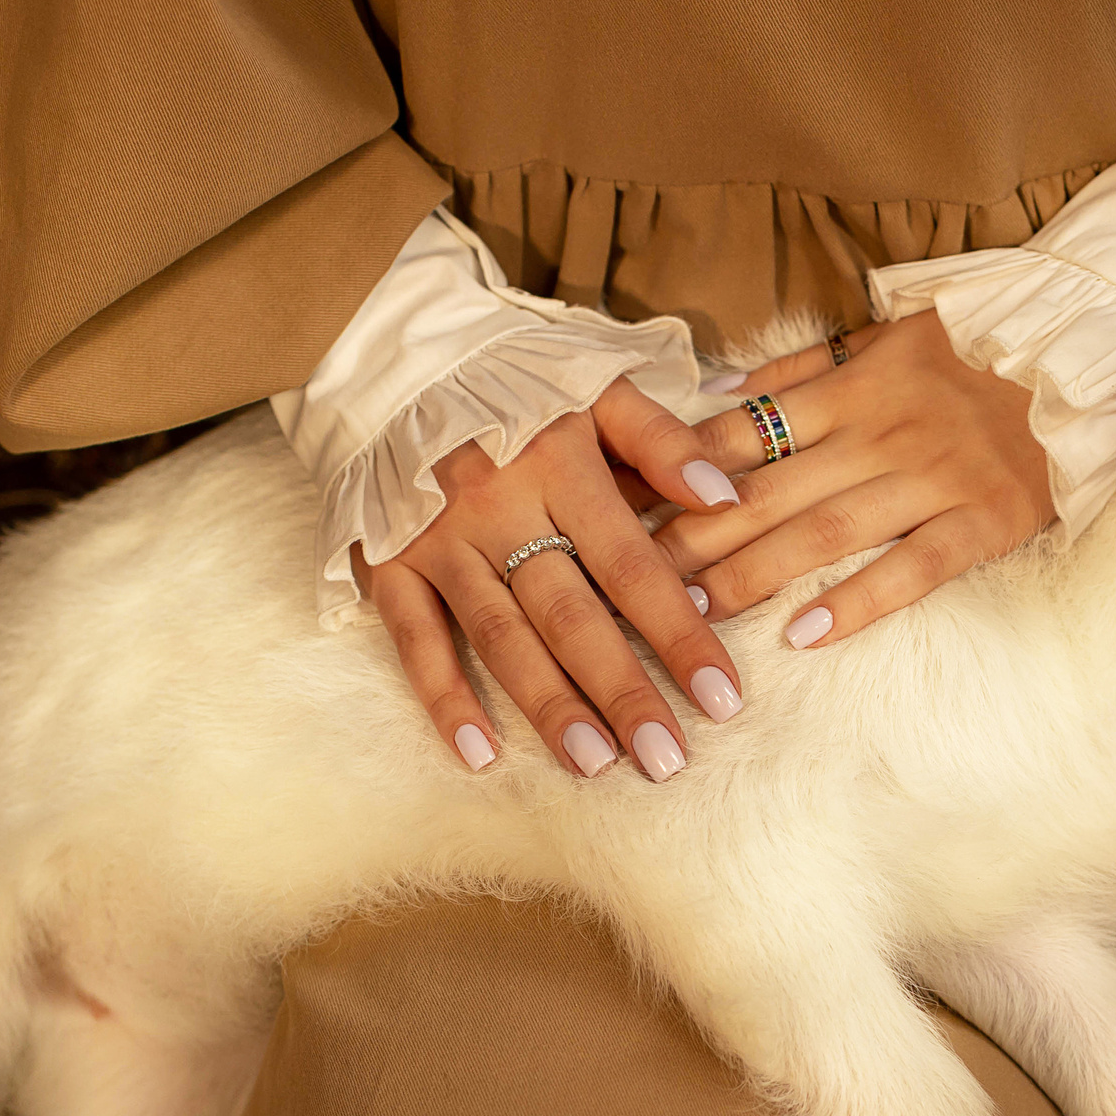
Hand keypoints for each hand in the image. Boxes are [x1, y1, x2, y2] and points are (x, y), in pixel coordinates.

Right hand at [363, 378, 746, 777]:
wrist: (394, 351)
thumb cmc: (514, 378)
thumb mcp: (595, 383)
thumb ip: (663, 440)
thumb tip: (727, 498)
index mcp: (558, 465)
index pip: (632, 566)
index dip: (680, 634)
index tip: (722, 698)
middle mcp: (499, 509)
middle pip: (570, 615)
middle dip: (622, 691)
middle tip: (666, 759)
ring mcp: (438, 540)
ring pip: (499, 636)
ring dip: (546, 705)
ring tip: (594, 764)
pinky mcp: (388, 561)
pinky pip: (414, 638)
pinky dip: (442, 696)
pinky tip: (478, 752)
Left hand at [654, 310, 1053, 646]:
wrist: (1085, 354)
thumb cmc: (973, 351)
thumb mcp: (881, 335)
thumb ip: (797, 367)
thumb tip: (711, 394)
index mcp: (852, 384)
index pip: (744, 432)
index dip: (679, 473)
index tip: (625, 511)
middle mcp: (883, 430)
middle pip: (768, 490)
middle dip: (694, 537)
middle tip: (633, 581)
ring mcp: (934, 478)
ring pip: (826, 531)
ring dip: (754, 573)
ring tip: (695, 614)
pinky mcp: (984, 520)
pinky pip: (912, 568)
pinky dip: (858, 602)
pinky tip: (805, 635)